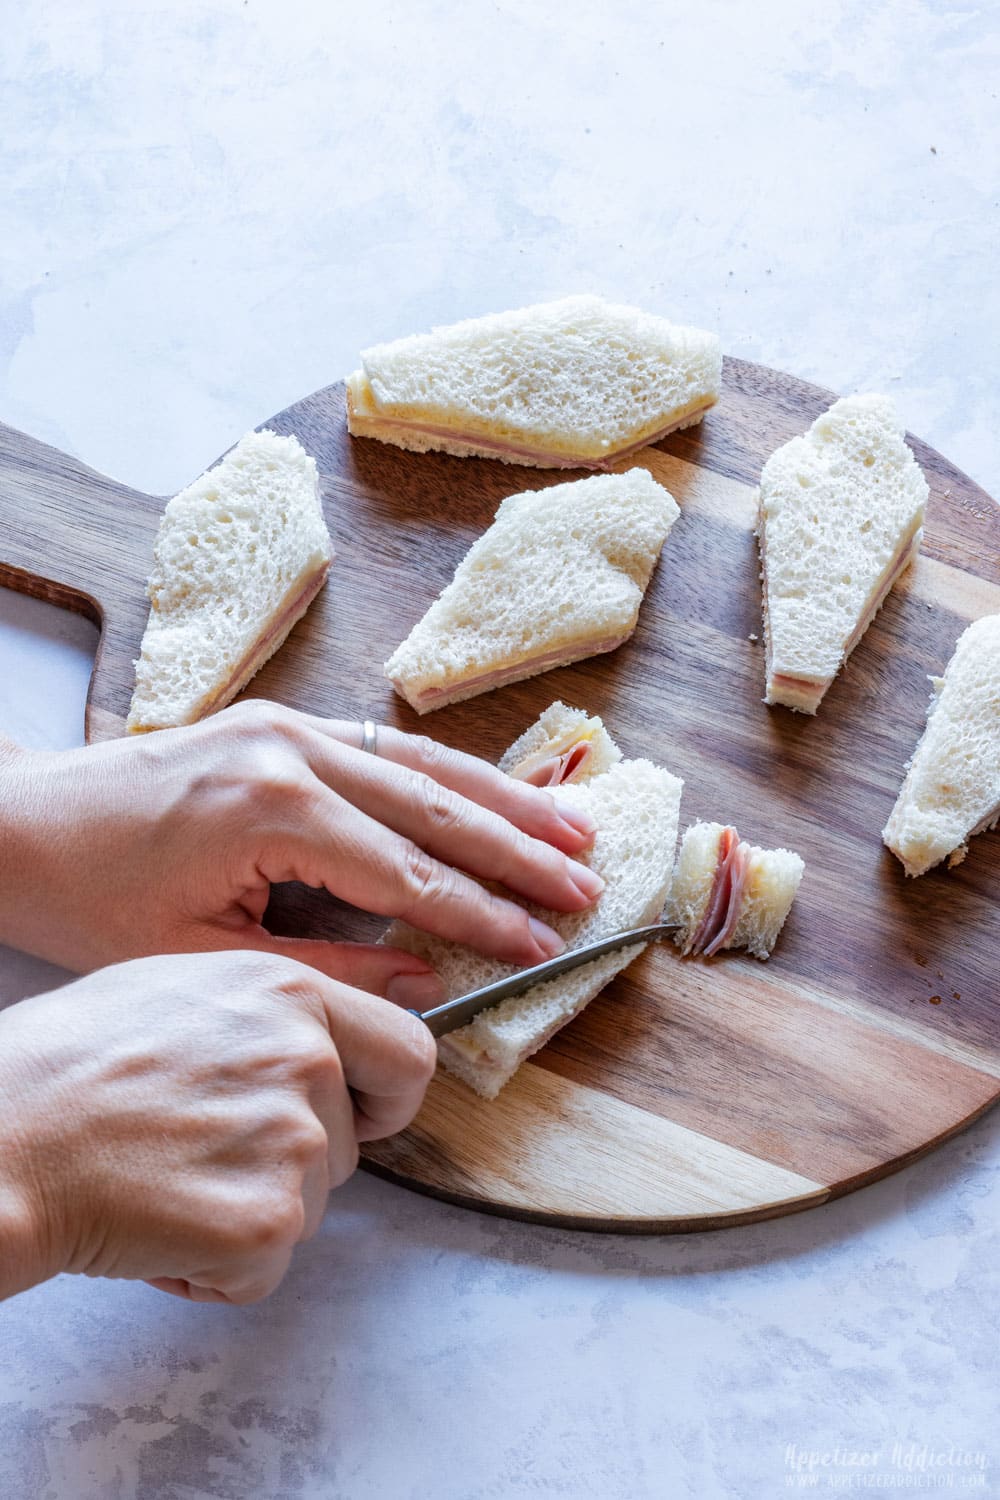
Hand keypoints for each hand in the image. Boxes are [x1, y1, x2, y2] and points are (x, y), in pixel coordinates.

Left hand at [0, 702, 600, 986]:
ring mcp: (289, 725)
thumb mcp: (205, 955)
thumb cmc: (91, 897)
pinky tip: (493, 790)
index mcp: (275, 809)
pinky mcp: (280, 722)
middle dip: (519, 850)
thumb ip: (330, 962)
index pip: (411, 874)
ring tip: (574, 825)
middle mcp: (294, 751)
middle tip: (588, 883)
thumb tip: (430, 979)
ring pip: (424, 765)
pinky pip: (386, 745)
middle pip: (435, 809)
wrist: (18, 822)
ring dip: (504, 798)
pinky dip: (448, 772)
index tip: (545, 943)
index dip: (486, 915)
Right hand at [0, 950, 435, 1302]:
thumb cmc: (64, 1067)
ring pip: (308, 1207)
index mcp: (290, 992)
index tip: (362, 1115)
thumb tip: (329, 1040)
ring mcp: (292, 1141)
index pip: (407, 1052)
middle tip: (204, 1154)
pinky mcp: (266, 1222)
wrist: (1, 1139)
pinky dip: (215, 1270)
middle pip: (347, 1143)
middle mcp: (307, 1058)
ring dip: (246, 1214)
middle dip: (290, 1163)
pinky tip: (155, 1226)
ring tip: (163, 1181)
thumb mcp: (181, 988)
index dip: (388, 1095)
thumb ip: (271, 1012)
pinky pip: (264, 1269)